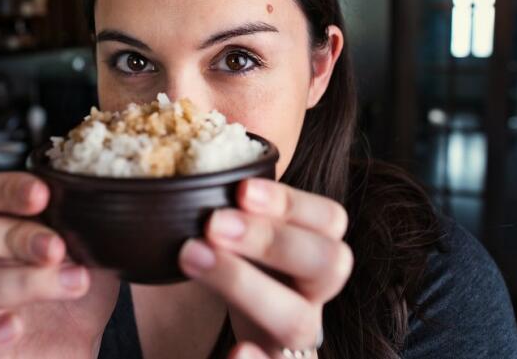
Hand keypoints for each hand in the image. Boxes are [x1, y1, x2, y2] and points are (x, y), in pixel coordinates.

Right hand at [0, 172, 118, 358]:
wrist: (81, 347)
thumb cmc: (80, 290)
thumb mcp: (96, 250)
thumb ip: (97, 224)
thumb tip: (129, 204)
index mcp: (7, 228)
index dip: (6, 190)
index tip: (42, 194)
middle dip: (10, 234)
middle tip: (56, 246)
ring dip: (23, 281)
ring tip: (74, 282)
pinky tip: (13, 327)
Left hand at [178, 178, 351, 358]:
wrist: (235, 342)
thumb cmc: (233, 268)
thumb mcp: (238, 235)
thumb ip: (230, 209)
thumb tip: (186, 175)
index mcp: (312, 250)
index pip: (330, 219)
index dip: (291, 202)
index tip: (241, 190)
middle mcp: (313, 293)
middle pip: (328, 264)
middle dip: (271, 239)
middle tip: (213, 224)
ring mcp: (294, 334)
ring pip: (299, 320)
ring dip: (247, 286)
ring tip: (192, 257)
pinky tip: (235, 351)